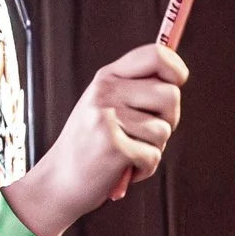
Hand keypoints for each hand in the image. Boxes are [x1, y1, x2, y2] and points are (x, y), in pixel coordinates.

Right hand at [3, 44, 187, 233]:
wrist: (58, 180)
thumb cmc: (89, 145)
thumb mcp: (104, 104)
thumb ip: (135, 89)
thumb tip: (176, 77)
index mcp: (107, 78)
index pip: (157, 55)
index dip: (176, 69)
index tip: (176, 84)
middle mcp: (106, 93)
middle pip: (171, 95)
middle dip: (168, 120)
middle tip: (143, 133)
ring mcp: (108, 119)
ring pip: (164, 130)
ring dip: (153, 148)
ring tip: (127, 151)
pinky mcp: (113, 147)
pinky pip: (154, 156)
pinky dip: (144, 168)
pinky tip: (123, 168)